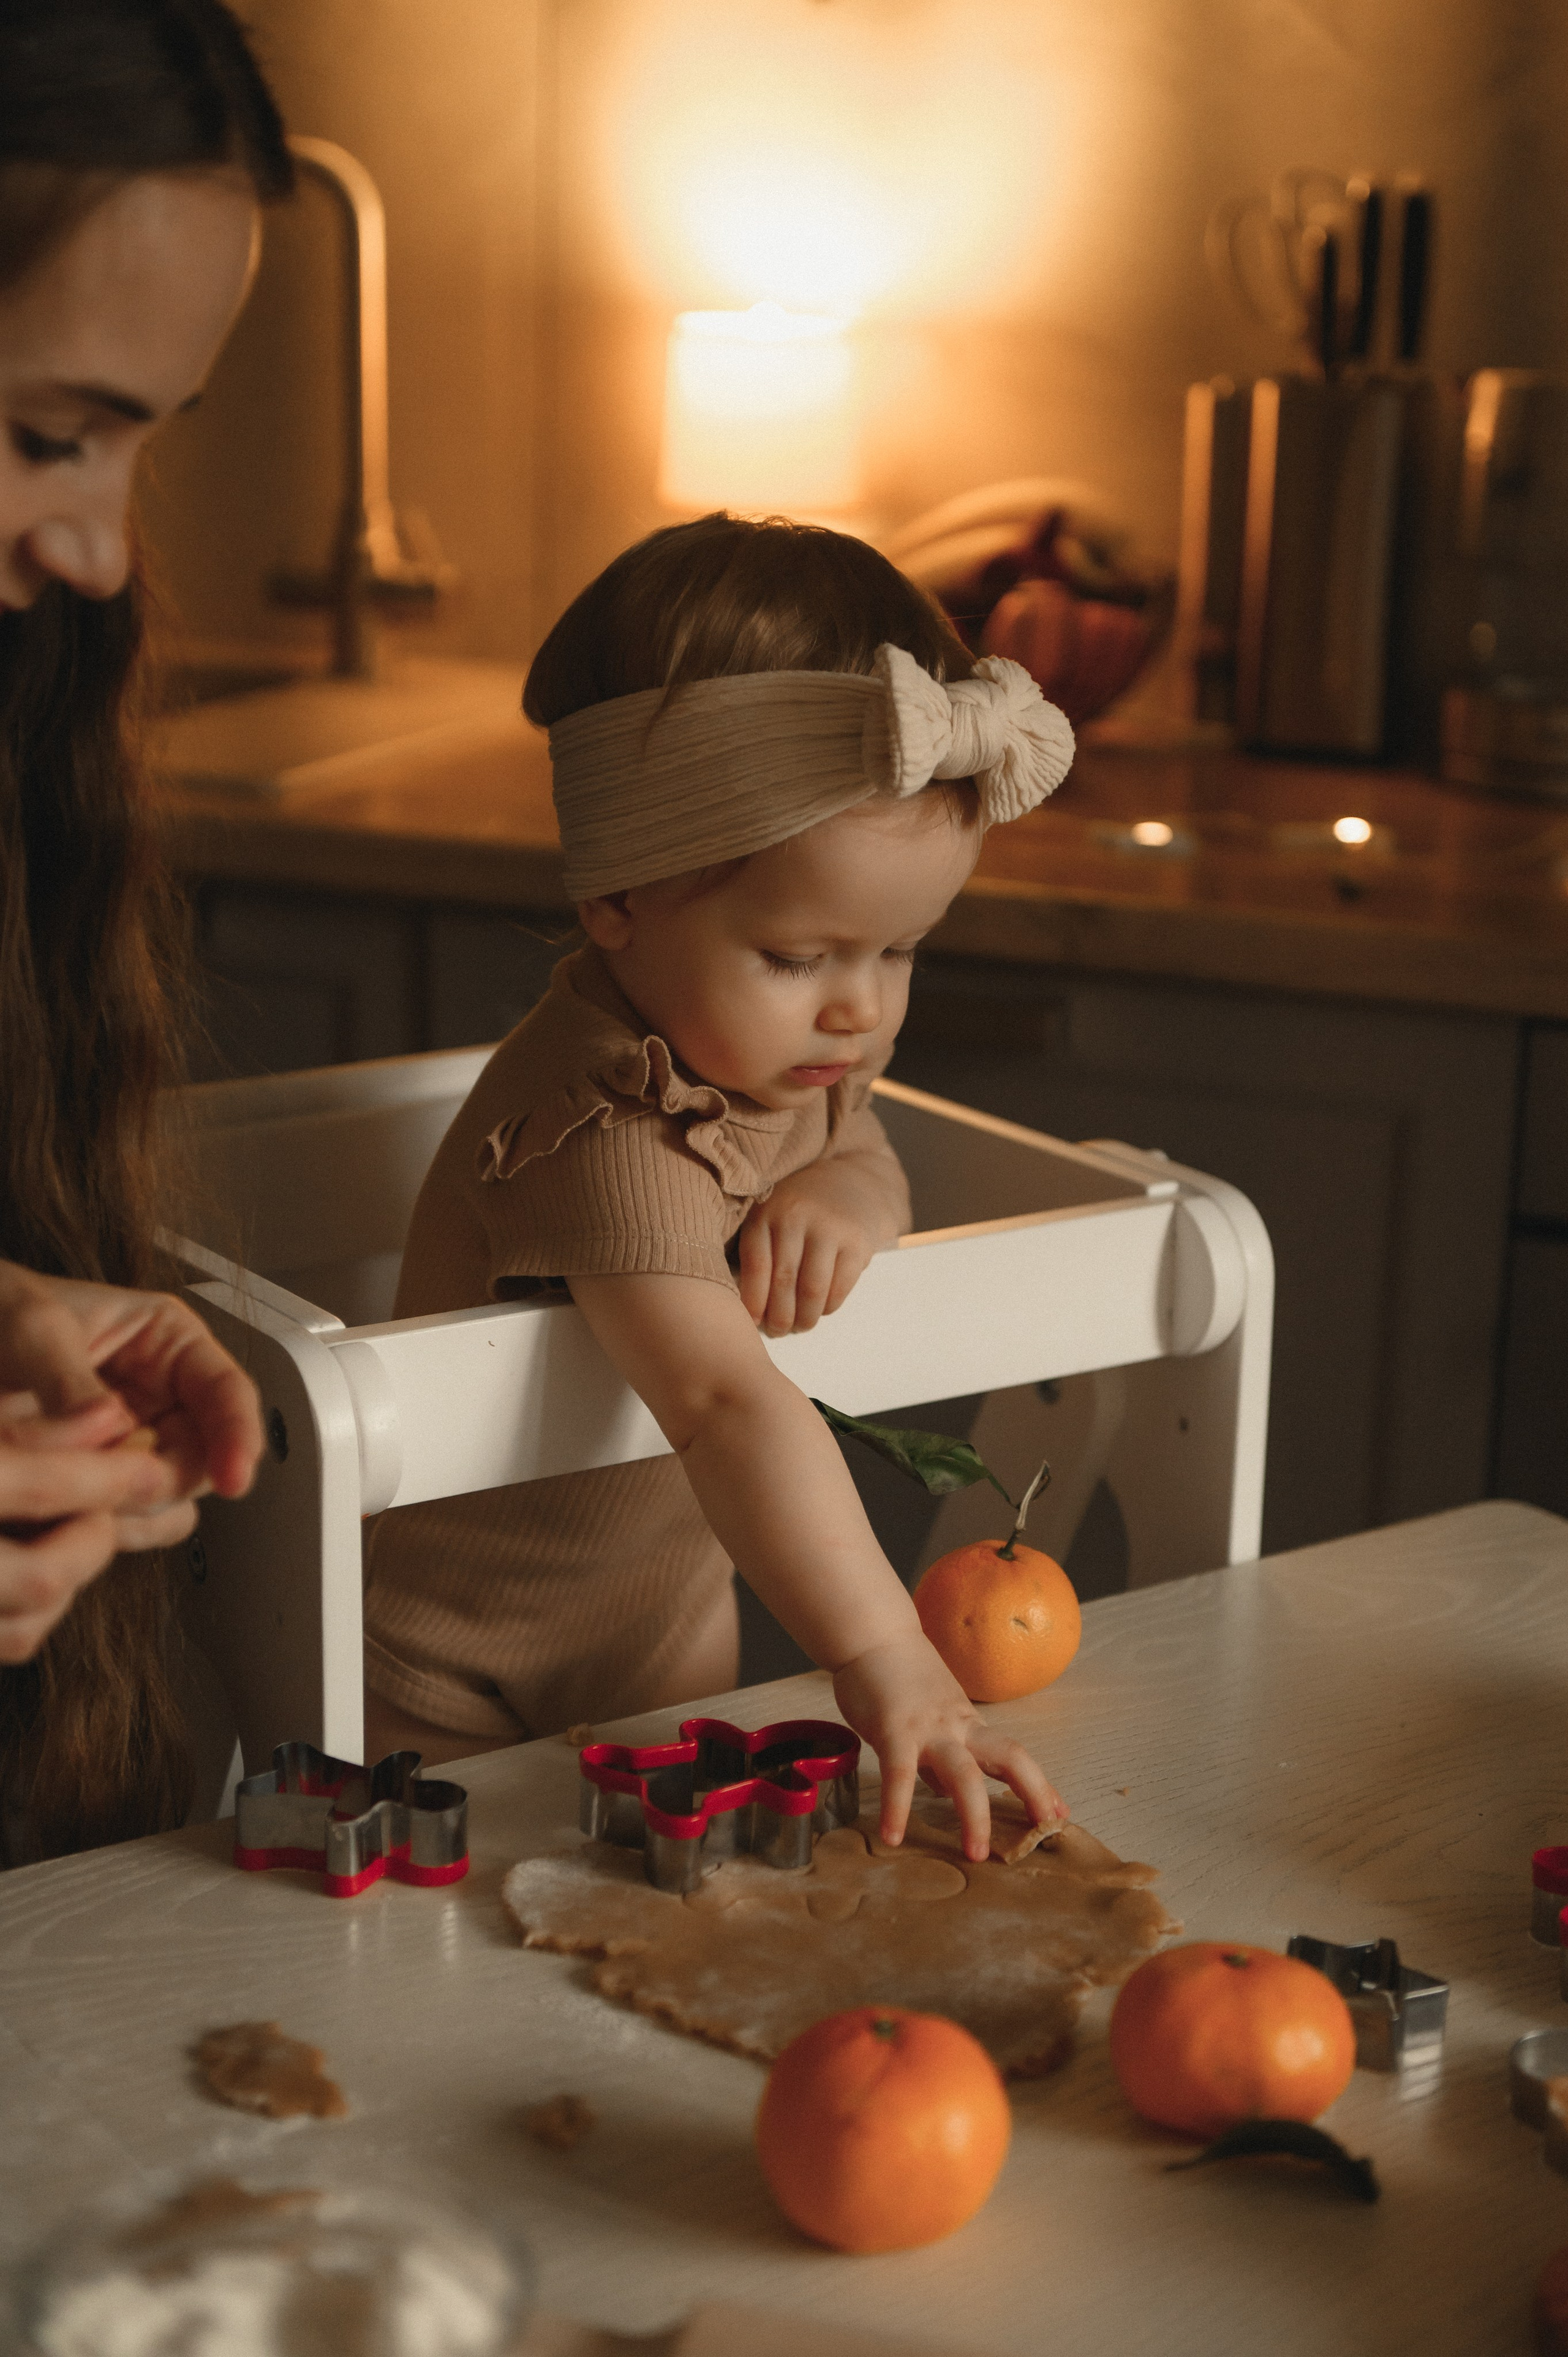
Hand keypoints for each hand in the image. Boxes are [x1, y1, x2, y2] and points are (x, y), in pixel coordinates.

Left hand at [0, 1261, 263, 1662]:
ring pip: (170, 1497)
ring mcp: (134, 1443)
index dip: (239, 1437)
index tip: (234, 1477)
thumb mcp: (31, 1329)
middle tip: (119, 1486)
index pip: (227, 1392)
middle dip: (166, 1479)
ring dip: (132, 1508)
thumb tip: (110, 1427)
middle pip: (203, 1457)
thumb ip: (70, 1377)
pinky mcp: (102, 1481)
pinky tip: (65, 1512)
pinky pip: (128, 1520)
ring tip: (76, 1494)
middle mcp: (161, 1396)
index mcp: (167, 1343)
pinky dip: (104, 1528)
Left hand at [737, 1157, 890, 1336]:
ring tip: (800, 1326)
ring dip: (805, 1317)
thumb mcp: (771, 1215)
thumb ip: (757, 1249)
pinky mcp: (857, 1241)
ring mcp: (829, 1227)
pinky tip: (821, 1310)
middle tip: (777, 1331)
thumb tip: (745, 1308)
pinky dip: (828, 1307)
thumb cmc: (799, 1211)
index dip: (752, 1300)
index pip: (757, 1265)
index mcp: (767, 1213)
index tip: (751, 1323)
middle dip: (779, 1316)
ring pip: (812, 1288)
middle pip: (784, 1280)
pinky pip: (840, 1287)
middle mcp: (796, 1216)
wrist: (851, 1182)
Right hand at [832, 1629, 1065, 1862]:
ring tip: (975, 1855)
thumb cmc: (900, 1677)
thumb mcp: (933, 1716)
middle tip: (1043, 1834)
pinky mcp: (894, 1728)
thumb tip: (945, 1791)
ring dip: (974, 1815)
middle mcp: (958, 1726)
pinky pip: (898, 1774)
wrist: (873, 1635)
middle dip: (1032, 1794)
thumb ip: (941, 1753)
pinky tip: (892, 1837)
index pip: (1014, 1756)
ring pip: (964, 1773)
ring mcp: (928, 1727)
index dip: (1039, 1785)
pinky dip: (897, 1807)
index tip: (1059, 1814)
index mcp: (969, 1724)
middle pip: (1009, 1758)